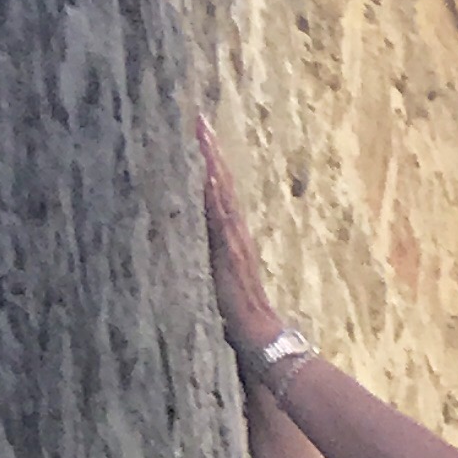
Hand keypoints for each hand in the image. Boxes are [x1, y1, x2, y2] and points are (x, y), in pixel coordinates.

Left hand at [198, 117, 283, 352]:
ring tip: (201, 132)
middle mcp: (234, 234)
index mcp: (231, 241)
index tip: (201, 139)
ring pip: (221, 192)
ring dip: (211, 162)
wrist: (261, 338)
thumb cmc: (242, 321)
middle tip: (199, 120)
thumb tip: (197, 266)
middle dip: (210, 152)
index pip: (219, 196)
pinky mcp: (229, 251)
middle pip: (221, 185)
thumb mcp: (220, 289)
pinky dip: (215, 191)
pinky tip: (207, 171)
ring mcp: (234, 240)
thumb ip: (212, 272)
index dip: (211, 167)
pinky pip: (221, 214)